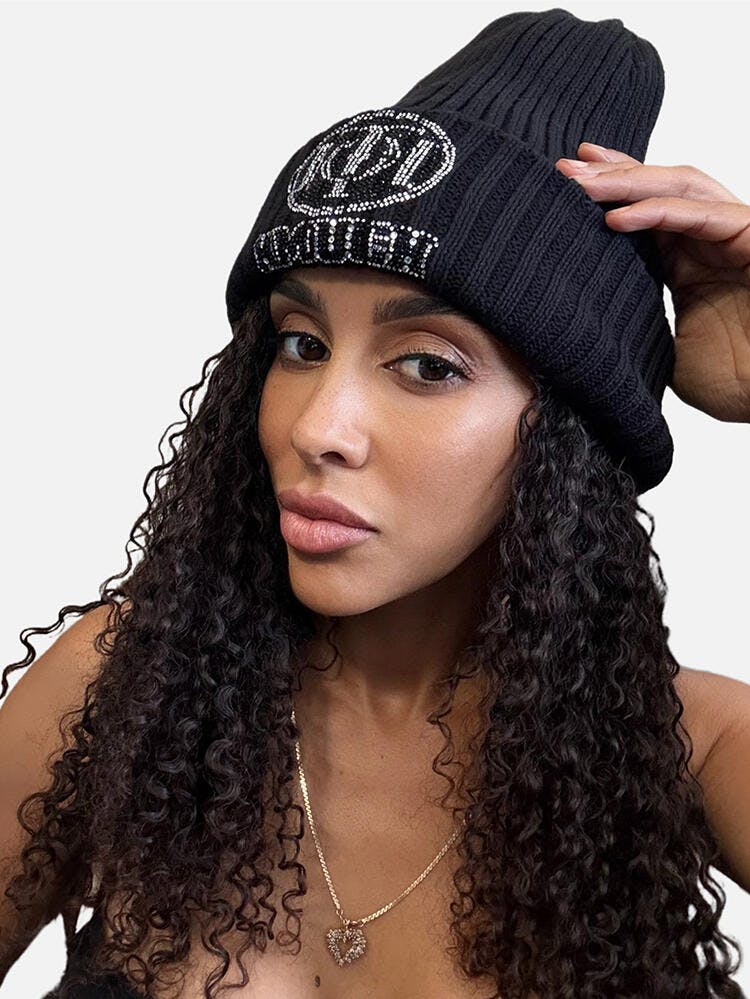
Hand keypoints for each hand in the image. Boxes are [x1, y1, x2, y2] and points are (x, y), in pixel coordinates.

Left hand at [555, 143, 749, 423]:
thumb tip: (579, 330)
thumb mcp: (666, 353)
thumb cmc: (735, 384)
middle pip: (662, 187)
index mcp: (693, 262)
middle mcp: (715, 241)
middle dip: (612, 175)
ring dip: (629, 183)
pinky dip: (660, 212)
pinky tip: (617, 218)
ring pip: (683, 188)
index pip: (648, 210)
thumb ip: (633, 328)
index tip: (567, 181)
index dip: (612, 190)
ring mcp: (738, 236)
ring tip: (581, 183)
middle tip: (565, 170)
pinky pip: (704, 214)